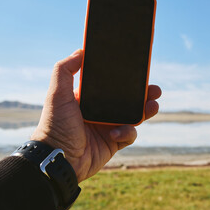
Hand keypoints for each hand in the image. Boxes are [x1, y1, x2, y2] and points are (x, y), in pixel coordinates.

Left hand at [31, 49, 160, 182]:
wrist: (59, 158)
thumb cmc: (55, 125)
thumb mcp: (57, 94)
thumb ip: (64, 71)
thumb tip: (80, 51)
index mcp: (89, 98)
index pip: (111, 84)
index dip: (125, 78)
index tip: (138, 70)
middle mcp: (100, 111)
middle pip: (127, 99)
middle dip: (143, 94)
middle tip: (154, 90)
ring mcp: (108, 126)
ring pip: (133, 115)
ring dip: (145, 111)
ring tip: (153, 106)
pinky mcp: (113, 142)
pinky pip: (129, 134)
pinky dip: (127, 132)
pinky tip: (115, 133)